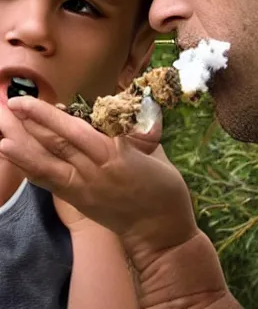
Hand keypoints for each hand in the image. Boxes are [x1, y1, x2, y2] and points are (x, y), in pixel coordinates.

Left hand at [0, 97, 198, 266]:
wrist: (159, 233)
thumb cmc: (166, 192)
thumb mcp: (158, 156)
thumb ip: (140, 136)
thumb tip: (132, 115)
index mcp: (119, 155)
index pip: (81, 129)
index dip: (56, 115)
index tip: (39, 100)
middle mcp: (96, 169)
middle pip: (59, 142)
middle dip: (35, 121)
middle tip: (12, 103)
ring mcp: (84, 188)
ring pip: (48, 163)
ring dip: (23, 145)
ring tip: (2, 129)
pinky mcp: (79, 201)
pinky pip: (50, 182)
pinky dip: (31, 167)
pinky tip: (14, 156)